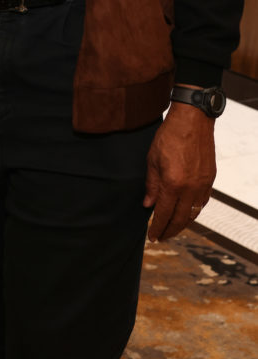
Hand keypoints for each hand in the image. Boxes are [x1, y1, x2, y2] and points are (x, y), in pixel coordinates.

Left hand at [144, 100, 215, 241]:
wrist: (192, 121)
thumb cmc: (169, 136)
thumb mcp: (152, 159)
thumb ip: (151, 184)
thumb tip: (148, 205)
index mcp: (173, 184)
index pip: (164, 213)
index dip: (157, 227)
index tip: (152, 236)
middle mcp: (190, 188)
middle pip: (180, 219)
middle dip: (170, 230)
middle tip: (162, 237)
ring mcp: (202, 184)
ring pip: (193, 213)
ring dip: (183, 224)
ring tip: (173, 228)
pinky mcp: (210, 179)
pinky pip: (202, 202)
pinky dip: (193, 211)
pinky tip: (186, 212)